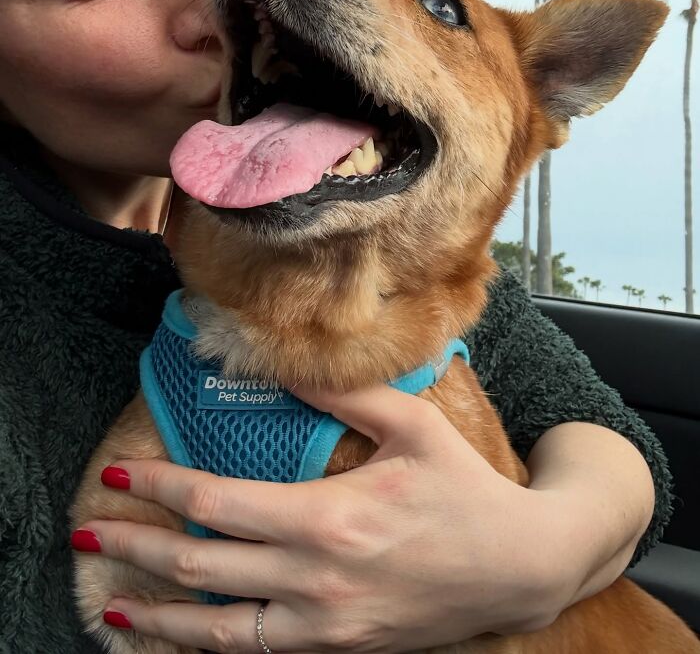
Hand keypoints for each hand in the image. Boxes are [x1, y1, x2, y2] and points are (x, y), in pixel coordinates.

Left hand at [76, 385, 573, 652]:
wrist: (517, 568)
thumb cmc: (465, 491)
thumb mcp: (413, 427)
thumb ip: (346, 395)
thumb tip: (289, 368)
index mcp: (328, 519)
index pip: (218, 504)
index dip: (162, 489)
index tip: (123, 476)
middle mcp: (315, 579)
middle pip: (202, 570)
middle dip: (137, 550)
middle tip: (90, 533)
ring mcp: (325, 625)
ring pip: (218, 633)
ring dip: (158, 619)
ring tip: (113, 608)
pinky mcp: (338, 648)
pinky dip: (209, 648)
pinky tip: (184, 638)